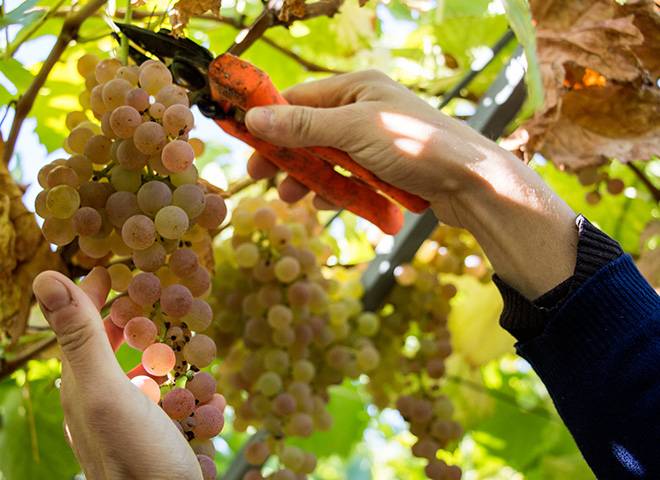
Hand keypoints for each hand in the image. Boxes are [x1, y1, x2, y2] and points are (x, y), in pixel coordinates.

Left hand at [33, 268, 200, 479]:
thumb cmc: (133, 456)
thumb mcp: (105, 391)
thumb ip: (81, 337)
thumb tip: (43, 276)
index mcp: (83, 385)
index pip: (83, 324)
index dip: (96, 293)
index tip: (115, 267)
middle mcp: (107, 403)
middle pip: (128, 349)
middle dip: (155, 334)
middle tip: (176, 315)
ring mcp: (137, 425)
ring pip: (165, 379)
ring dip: (189, 377)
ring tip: (203, 386)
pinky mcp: (164, 442)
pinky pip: (186, 411)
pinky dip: (202, 410)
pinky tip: (210, 420)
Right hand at [244, 70, 577, 298]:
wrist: (472, 186)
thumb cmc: (416, 147)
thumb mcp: (354, 131)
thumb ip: (304, 126)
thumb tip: (254, 119)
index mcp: (358, 87)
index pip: (300, 98)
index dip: (269, 118)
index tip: (242, 139)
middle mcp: (365, 110)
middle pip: (310, 130)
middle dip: (285, 154)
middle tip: (258, 176)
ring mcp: (376, 141)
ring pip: (327, 158)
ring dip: (307, 177)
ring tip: (290, 199)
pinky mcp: (386, 169)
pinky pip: (349, 177)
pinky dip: (335, 190)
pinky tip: (326, 204)